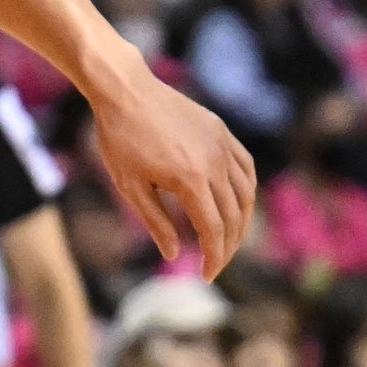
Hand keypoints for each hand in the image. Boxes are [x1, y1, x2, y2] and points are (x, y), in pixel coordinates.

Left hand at [90, 66, 256, 274]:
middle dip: (227, 246)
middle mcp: (213, 162)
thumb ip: (156, 222)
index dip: (214, 257)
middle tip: (216, 264)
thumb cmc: (119, 139)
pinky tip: (237, 205)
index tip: (207, 276)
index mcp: (189, 179)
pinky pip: (245, 168)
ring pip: (246, 194)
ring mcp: (221, 145)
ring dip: (241, 223)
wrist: (125, 90)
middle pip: (233, 217)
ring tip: (228, 239)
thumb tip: (174, 254)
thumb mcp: (130, 187)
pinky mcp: (221, 132)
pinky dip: (246, 191)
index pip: (213, 230)